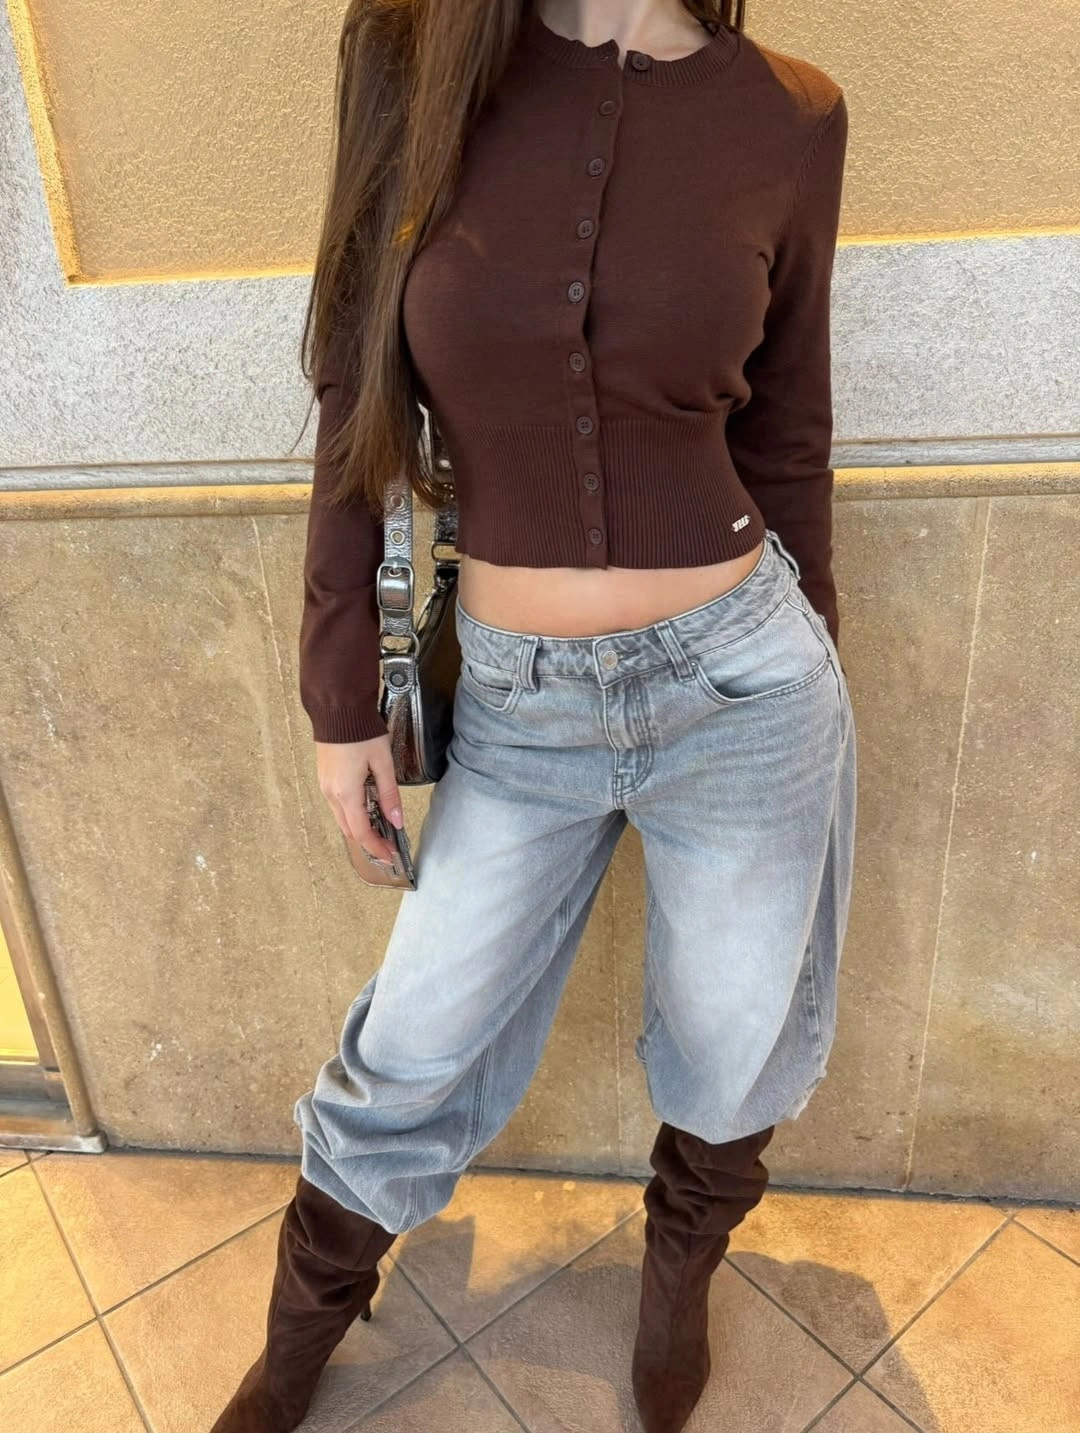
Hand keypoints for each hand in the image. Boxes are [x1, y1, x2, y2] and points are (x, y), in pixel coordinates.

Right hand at [315, 734, 402, 865]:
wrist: (338, 710)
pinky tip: (367, 807)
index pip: (361, 832)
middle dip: (369, 841)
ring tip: (381, 827)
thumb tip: (396, 821)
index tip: (391, 856)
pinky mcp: (325, 778)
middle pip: (350, 829)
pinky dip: (352, 813)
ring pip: (342, 818)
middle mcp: (331, 794)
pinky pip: (337, 804)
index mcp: (346, 793)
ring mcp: (325, 786)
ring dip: (360, 827)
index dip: (377, 848)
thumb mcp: (382, 762)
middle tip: (389, 845)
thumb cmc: (361, 733)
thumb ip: (390, 794)